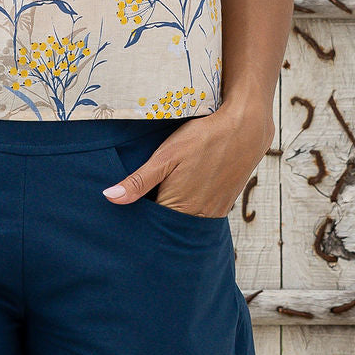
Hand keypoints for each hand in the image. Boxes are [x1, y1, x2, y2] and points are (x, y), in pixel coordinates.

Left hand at [102, 100, 274, 217]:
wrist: (245, 128)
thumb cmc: (202, 138)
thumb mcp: (165, 156)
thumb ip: (138, 180)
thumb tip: (110, 198)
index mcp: (177, 207)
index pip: (150, 224)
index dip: (138, 217)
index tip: (128, 211)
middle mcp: (196, 216)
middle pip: (169, 225)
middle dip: (156, 218)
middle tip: (144, 201)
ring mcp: (213, 212)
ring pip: (186, 221)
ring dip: (175, 214)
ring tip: (165, 195)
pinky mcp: (225, 205)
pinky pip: (202, 216)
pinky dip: (191, 209)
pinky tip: (186, 191)